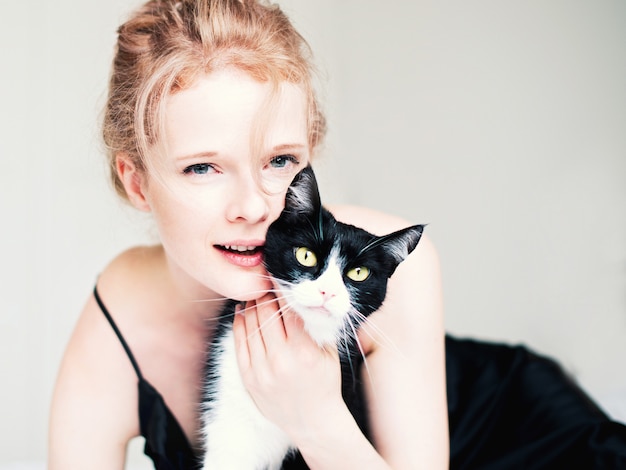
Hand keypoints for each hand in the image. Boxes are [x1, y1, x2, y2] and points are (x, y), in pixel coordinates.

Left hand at [232, 292, 344, 440]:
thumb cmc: (325, 383)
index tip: (278, 277)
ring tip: (253, 294)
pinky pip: (239, 344)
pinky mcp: (249, 380)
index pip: (287, 310)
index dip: (281, 290)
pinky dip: (239, 324)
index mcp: (303, 352)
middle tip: (264, 282)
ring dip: (251, 306)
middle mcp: (280, 361)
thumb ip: (316, 324)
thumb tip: (304, 295)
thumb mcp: (328, 351)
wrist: (313, 421)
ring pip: (250, 326)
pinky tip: (242, 312)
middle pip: (264, 315)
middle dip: (264, 294)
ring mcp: (261, 372)